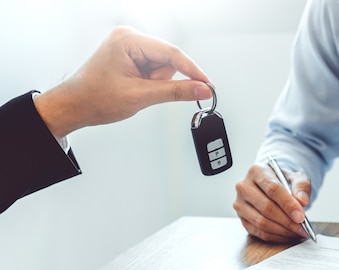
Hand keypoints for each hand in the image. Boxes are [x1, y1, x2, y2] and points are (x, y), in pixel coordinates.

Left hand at [33, 26, 213, 138]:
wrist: (74, 106)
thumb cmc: (95, 98)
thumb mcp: (141, 96)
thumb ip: (176, 92)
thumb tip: (202, 89)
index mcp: (128, 39)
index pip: (172, 53)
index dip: (193, 71)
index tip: (208, 85)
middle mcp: (129, 37)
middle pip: (168, 60)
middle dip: (161, 81)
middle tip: (143, 91)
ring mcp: (129, 46)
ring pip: (162, 67)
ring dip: (154, 83)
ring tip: (134, 90)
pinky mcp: (130, 56)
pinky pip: (153, 70)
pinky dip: (149, 82)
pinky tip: (133, 87)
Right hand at [234, 161, 310, 241]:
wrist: (274, 186)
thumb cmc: (284, 181)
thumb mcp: (297, 177)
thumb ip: (301, 187)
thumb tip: (302, 201)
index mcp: (257, 171)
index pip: (273, 189)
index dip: (288, 204)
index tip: (301, 216)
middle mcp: (244, 186)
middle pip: (266, 207)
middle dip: (287, 221)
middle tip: (302, 227)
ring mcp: (240, 204)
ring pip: (261, 222)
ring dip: (282, 231)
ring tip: (296, 232)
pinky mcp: (242, 218)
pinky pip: (259, 232)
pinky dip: (275, 236)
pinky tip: (287, 235)